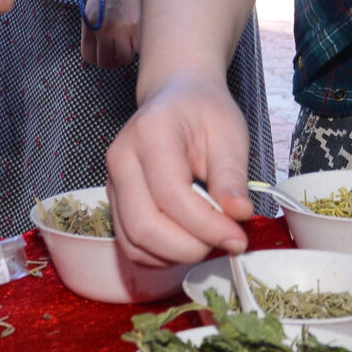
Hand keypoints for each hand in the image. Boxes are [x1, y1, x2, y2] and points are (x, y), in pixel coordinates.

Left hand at [80, 0, 142, 68]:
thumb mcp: (93, 7)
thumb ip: (94, 28)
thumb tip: (101, 49)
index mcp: (89, 24)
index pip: (88, 56)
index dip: (98, 59)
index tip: (106, 56)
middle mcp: (102, 29)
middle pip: (106, 62)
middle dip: (113, 61)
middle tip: (119, 54)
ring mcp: (120, 29)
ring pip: (124, 58)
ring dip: (127, 54)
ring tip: (130, 44)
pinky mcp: (137, 27)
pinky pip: (138, 49)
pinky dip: (139, 46)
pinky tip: (139, 35)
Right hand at [105, 73, 252, 266]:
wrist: (176, 96)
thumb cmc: (204, 111)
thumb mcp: (229, 133)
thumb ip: (232, 176)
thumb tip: (238, 216)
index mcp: (151, 133)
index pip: (171, 194)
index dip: (207, 225)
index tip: (238, 237)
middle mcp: (121, 158)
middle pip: (144, 226)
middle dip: (189, 247)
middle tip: (225, 241)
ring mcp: (113, 182)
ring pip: (134, 242)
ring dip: (176, 255)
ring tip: (209, 240)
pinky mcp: (115, 201)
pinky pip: (131, 244)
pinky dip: (161, 255)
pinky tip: (188, 241)